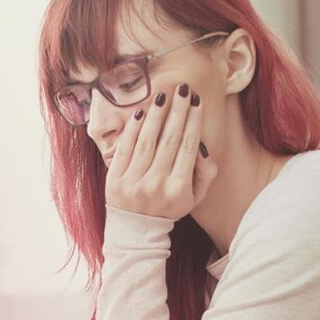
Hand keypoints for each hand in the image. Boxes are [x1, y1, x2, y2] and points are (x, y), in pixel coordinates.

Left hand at [105, 85, 217, 219]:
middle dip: (177, 111)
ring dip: (156, 115)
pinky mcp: (114, 180)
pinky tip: (142, 112)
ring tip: (163, 95)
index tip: (196, 101)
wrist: (136, 230)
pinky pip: (125, 149)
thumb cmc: (169, 207)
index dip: (193, 122)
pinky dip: (133, 129)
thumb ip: (205, 173)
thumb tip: (202, 145)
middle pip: (169, 140)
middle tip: (182, 89)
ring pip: (147, 141)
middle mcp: (155, 185)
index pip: (188, 147)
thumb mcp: (194, 198)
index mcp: (178, 189)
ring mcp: (133, 183)